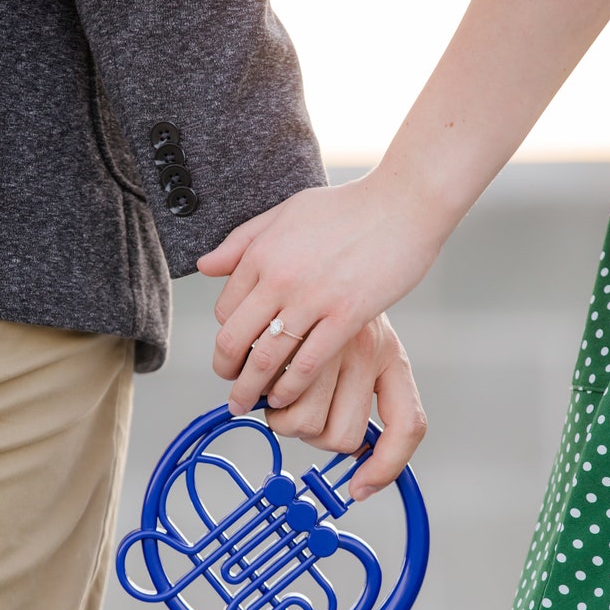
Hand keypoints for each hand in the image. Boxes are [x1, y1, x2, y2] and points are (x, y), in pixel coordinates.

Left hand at [197, 166, 439, 416]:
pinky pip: (307, 362)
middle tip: (231, 390)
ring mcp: (313, 298)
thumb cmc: (349, 207)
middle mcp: (280, 277)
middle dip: (227, 371)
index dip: (226, 338)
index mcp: (262, 252)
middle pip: (235, 338)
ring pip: (266, 358)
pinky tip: (284, 398)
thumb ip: (244, 240)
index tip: (233, 355)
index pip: (226, 310)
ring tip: (248, 406)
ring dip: (251, 389)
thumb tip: (205, 266)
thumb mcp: (287, 212)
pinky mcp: (347, 315)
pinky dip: (290, 387)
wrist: (403, 203)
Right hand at [262, 313, 425, 500]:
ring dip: (275, 415)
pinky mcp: (290, 323)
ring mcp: (329, 338)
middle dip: (309, 434)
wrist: (345, 231)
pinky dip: (253, 388)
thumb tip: (363, 487)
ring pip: (299, 420)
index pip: (408, 426)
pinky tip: (248, 368)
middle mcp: (366, 350)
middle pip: (337, 437)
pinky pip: (267, 385)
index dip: (387, 467)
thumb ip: (389, 412)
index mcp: (392, 358)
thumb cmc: (356, 297)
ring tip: (267, 391)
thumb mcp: (385, 349)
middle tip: (289, 412)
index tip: (360, 489)